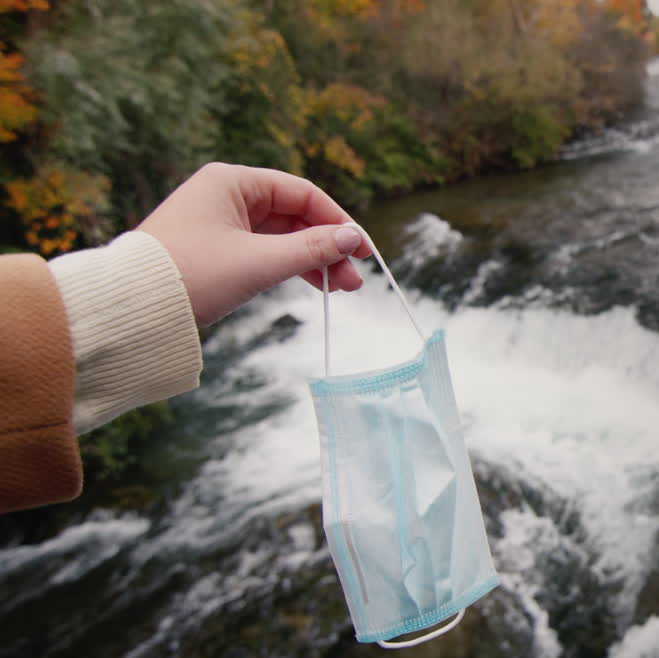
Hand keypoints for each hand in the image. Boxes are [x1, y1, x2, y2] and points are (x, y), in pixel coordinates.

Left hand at [137, 162, 372, 325]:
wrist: (131, 308)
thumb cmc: (190, 275)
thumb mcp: (259, 262)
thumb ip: (312, 248)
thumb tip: (353, 237)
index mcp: (231, 182)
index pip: (301, 193)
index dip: (337, 221)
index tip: (362, 249)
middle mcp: (226, 196)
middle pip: (294, 216)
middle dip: (328, 247)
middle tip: (354, 280)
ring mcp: (220, 223)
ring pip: (282, 237)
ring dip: (313, 260)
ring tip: (341, 289)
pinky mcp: (216, 249)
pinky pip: (265, 251)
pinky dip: (289, 267)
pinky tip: (313, 284)